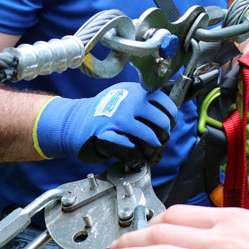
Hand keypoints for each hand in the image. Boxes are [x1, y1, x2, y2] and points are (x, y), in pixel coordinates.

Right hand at [34, 83, 176, 162]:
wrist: (74, 122)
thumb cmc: (104, 113)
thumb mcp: (126, 97)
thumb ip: (146, 100)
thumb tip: (174, 105)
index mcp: (136, 91)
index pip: (167, 104)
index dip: (171, 118)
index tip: (169, 125)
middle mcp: (128, 102)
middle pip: (162, 122)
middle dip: (164, 136)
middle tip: (160, 141)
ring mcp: (117, 119)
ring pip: (150, 137)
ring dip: (153, 149)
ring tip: (150, 151)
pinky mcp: (107, 136)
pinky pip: (133, 151)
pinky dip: (138, 157)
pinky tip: (135, 156)